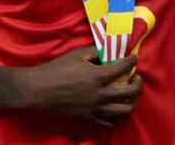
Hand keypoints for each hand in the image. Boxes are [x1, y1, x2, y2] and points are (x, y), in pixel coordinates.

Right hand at [20, 47, 142, 126]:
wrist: (36, 91)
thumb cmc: (55, 70)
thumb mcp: (77, 55)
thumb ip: (96, 52)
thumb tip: (109, 52)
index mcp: (100, 76)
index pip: (126, 67)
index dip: (133, 61)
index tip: (134, 59)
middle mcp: (101, 94)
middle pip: (132, 92)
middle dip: (138, 84)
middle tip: (136, 78)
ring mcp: (95, 109)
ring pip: (124, 110)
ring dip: (131, 101)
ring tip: (127, 95)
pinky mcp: (87, 119)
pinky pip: (108, 123)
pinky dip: (114, 117)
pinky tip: (112, 109)